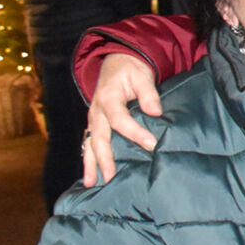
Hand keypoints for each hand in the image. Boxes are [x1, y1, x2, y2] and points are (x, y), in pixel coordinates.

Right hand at [81, 53, 160, 185]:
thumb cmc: (130, 69)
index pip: (120, 120)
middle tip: (111, 177)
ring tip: (90, 183)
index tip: (151, 144)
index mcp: (108, 98)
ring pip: (89, 143)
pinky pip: (89, 142)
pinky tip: (91, 174)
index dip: (135, 133)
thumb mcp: (142, 75)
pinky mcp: (95, 123)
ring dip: (90, 164)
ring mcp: (94, 118)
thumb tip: (155, 112)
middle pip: (98, 138)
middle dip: (104, 159)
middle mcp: (97, 111)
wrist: (116, 60)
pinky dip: (89, 158)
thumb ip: (148, 93)